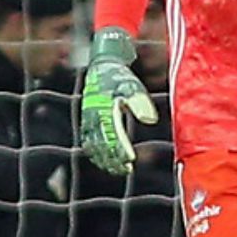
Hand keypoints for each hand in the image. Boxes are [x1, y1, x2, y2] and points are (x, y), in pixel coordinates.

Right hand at [80, 27, 158, 174]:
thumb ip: (140, 102)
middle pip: (102, 144)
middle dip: (114, 158)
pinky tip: (106, 163)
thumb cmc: (120, 78)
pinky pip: (88, 142)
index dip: (121, 148)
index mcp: (105, 107)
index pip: (113, 133)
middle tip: (127, 169)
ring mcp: (88, 119)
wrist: (102, 67)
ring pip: (94, 146)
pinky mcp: (86, 122)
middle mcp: (94, 115)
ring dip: (105, 159)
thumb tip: (150, 120)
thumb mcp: (132, 86)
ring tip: (119, 169)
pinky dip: (96, 154)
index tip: (131, 159)